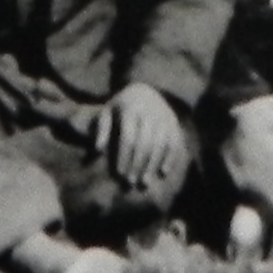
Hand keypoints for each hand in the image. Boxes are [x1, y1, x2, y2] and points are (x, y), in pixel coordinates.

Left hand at [98, 83, 186, 198]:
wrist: (147, 89)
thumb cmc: (122, 106)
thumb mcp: (108, 112)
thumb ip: (101, 130)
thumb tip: (97, 151)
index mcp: (131, 110)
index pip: (128, 137)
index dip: (124, 157)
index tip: (119, 174)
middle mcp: (150, 114)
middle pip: (145, 144)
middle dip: (137, 165)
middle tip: (130, 182)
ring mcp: (164, 119)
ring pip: (160, 146)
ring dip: (152, 166)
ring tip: (144, 182)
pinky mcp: (174, 124)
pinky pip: (174, 144)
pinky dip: (169, 159)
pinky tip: (162, 173)